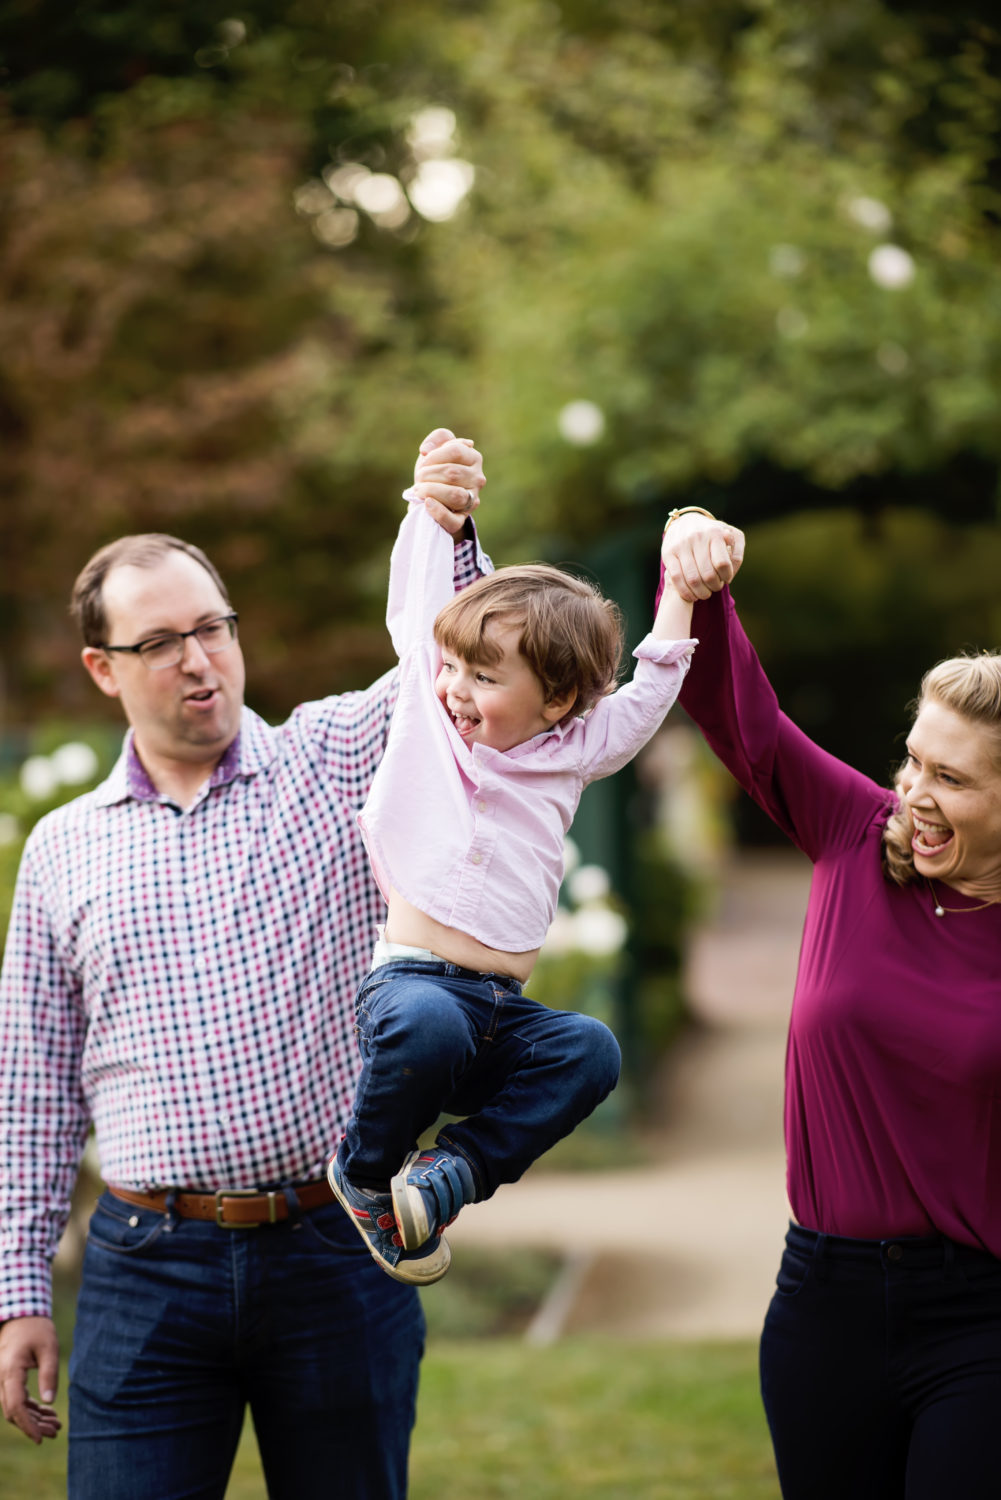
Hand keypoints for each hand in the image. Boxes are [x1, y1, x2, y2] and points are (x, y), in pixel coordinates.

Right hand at [0, 1316, 61, 1443]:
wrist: (22, 1316)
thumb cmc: (37, 1329)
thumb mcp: (49, 1348)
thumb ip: (49, 1374)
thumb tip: (49, 1401)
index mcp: (10, 1370)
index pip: (15, 1406)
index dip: (27, 1425)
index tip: (40, 1438)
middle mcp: (2, 1378)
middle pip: (14, 1411)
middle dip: (34, 1425)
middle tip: (56, 1431)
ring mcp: (3, 1380)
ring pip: (15, 1408)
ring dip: (33, 1418)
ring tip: (56, 1425)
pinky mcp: (8, 1379)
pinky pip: (16, 1399)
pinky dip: (31, 1408)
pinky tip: (47, 1412)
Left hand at [413, 428, 484, 535]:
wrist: (430, 497)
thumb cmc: (435, 470)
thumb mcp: (436, 449)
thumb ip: (438, 438)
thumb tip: (426, 450)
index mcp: (474, 458)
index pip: (455, 451)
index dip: (434, 455)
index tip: (424, 461)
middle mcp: (478, 479)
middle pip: (452, 473)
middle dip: (428, 474)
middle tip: (419, 478)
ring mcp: (472, 501)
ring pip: (454, 495)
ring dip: (430, 490)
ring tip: (419, 490)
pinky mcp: (460, 520)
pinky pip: (452, 519)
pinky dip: (437, 511)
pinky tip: (427, 503)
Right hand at [661, 513, 745, 601]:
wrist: (685, 522)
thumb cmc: (713, 534)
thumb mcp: (731, 536)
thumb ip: (737, 553)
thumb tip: (731, 570)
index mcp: (715, 533)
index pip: (722, 563)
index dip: (726, 576)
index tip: (726, 579)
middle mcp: (697, 537)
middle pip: (708, 574)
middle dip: (714, 586)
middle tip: (715, 587)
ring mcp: (681, 545)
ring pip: (692, 579)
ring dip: (701, 592)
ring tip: (705, 593)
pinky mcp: (668, 553)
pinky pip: (676, 578)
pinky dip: (685, 592)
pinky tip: (692, 596)